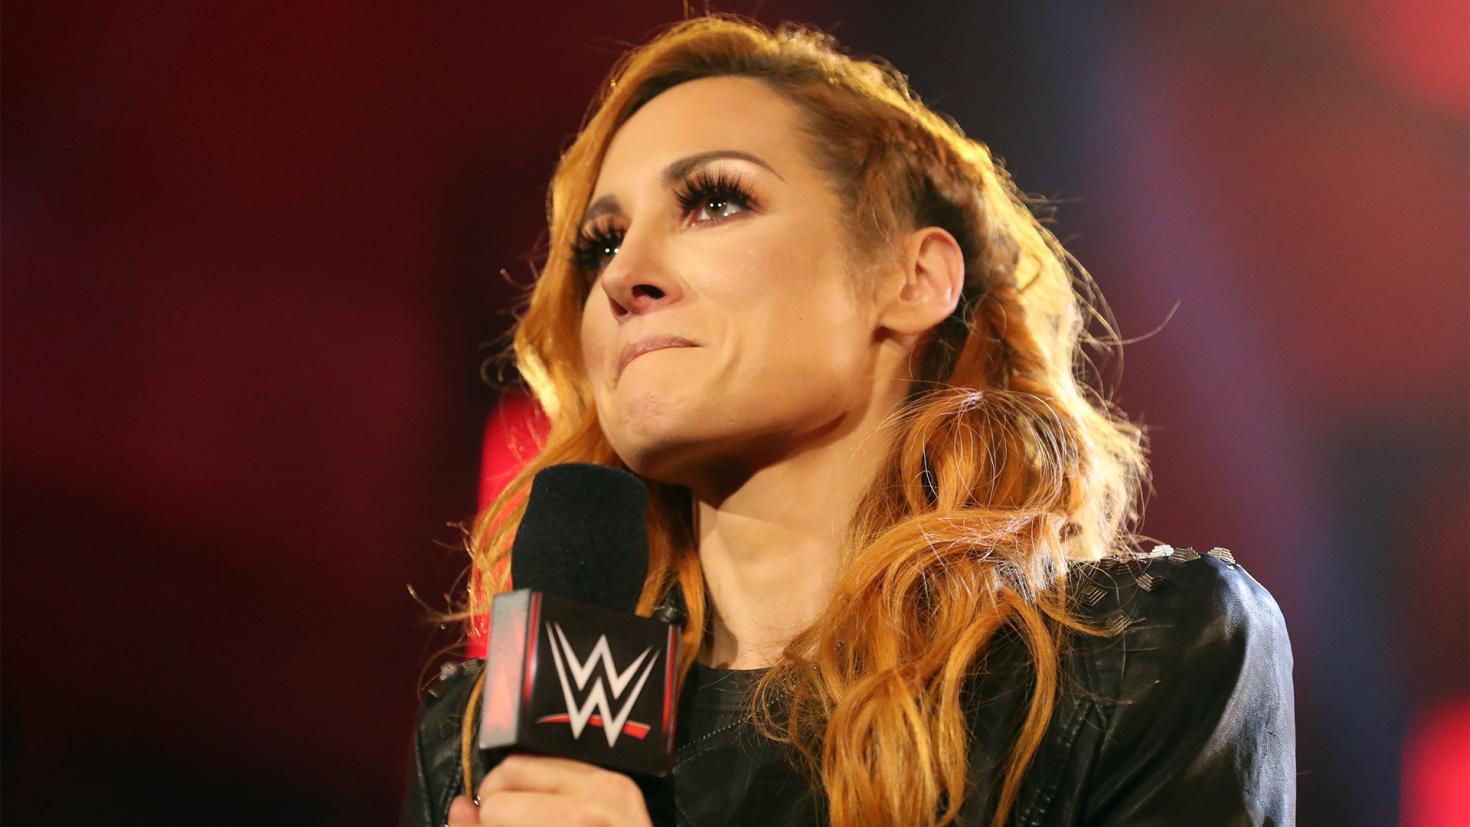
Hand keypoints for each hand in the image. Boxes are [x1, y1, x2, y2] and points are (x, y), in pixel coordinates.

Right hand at [447, 754, 653, 826]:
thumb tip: (461, 809)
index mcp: (576, 822)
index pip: (499, 807)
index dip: (485, 824)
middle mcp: (598, 797)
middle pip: (511, 773)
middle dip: (494, 803)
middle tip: (498, 826)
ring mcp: (612, 786)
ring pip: (530, 762)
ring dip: (514, 792)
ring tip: (517, 821)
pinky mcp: (618, 783)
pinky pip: (557, 765)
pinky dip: (539, 787)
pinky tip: (541, 813)